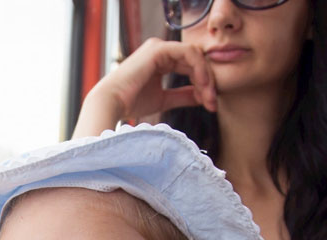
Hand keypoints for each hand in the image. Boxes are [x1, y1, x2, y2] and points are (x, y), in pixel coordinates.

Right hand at [73, 37, 215, 137]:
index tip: (210, 105)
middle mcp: (161, 51)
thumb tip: (203, 97)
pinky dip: (199, 69)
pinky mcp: (160, 49)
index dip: (204, 85)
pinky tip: (202, 86)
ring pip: (195, 56)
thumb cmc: (131, 103)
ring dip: (206, 77)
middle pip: (196, 61)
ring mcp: (160, 47)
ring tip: (209, 97)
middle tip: (213, 103)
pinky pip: (189, 53)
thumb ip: (183, 96)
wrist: (113, 103)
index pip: (191, 68)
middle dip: (208, 83)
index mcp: (161, 61)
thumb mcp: (164, 100)